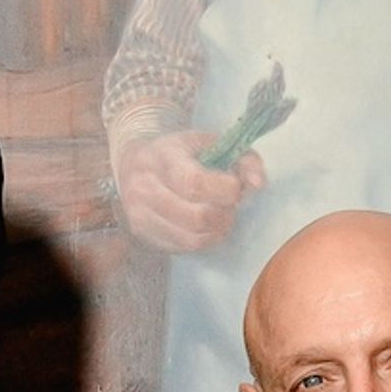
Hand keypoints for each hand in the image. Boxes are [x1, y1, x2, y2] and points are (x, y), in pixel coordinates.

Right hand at [116, 128, 261, 253]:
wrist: (132, 165)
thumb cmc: (180, 153)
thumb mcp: (211, 144)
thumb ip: (243, 159)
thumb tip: (258, 184)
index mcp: (163, 157)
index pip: (194, 183)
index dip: (223, 190)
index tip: (234, 186)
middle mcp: (145, 187)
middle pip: (195, 217)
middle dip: (224, 213)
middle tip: (229, 203)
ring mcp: (140, 215)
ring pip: (191, 238)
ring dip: (217, 230)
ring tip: (221, 214)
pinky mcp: (144, 235)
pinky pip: (184, 247)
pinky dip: (205, 239)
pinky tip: (207, 225)